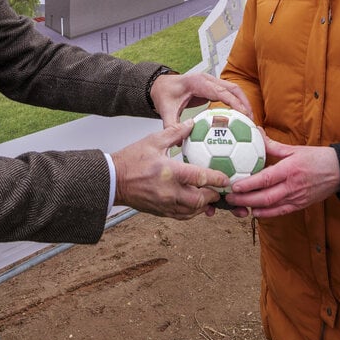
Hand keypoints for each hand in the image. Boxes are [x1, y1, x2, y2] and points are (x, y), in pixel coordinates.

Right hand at [113, 119, 228, 218]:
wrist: (112, 180)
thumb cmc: (131, 160)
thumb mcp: (153, 141)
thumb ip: (175, 132)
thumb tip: (191, 123)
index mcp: (170, 172)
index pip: (200, 178)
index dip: (217, 179)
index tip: (227, 178)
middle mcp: (169, 191)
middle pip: (200, 200)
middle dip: (213, 196)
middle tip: (220, 189)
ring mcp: (164, 204)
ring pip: (192, 211)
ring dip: (204, 206)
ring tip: (211, 199)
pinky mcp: (160, 212)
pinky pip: (182, 216)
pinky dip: (192, 212)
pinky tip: (195, 206)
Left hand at [149, 72, 251, 126]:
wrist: (161, 84)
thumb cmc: (164, 94)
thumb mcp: (166, 110)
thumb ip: (172, 126)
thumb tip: (180, 143)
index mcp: (198, 82)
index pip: (222, 92)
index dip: (235, 102)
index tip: (244, 115)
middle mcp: (207, 79)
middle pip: (233, 88)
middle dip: (245, 103)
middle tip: (251, 121)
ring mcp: (211, 81)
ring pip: (234, 89)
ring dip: (243, 103)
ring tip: (249, 121)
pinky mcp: (212, 87)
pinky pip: (228, 93)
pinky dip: (237, 103)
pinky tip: (239, 119)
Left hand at [224, 136, 339, 217]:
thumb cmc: (316, 158)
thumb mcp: (294, 149)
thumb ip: (272, 145)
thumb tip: (255, 132)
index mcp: (290, 169)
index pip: (266, 179)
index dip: (249, 184)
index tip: (234, 185)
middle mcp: (293, 186)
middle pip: (265, 197)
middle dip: (245, 199)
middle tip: (228, 198)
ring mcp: (297, 197)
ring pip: (271, 206)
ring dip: (252, 207)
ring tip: (236, 205)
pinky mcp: (300, 205)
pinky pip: (280, 212)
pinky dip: (266, 214)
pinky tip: (254, 212)